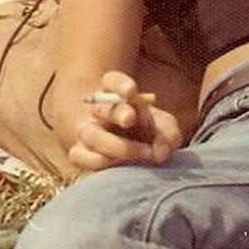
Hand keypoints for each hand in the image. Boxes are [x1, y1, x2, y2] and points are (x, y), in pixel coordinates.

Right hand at [68, 70, 182, 171]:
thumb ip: (168, 133)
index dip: (121, 85)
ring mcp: (87, 132)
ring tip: (146, 153)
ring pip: (91, 136)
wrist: (125, 147)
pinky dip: (104, 164)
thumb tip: (161, 152)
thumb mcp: (163, 126)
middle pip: (102, 107)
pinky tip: (125, 167)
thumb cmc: (147, 131)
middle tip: (131, 119)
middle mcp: (98, 110)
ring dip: (119, 147)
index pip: (113, 81)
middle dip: (117, 113)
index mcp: (117, 93)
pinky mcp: (80, 153)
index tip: (131, 91)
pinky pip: (82, 158)